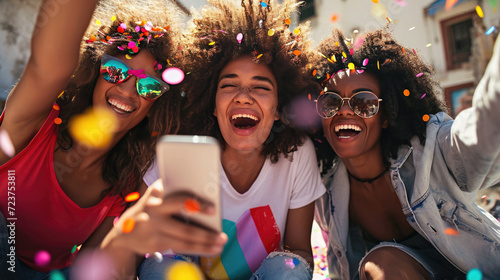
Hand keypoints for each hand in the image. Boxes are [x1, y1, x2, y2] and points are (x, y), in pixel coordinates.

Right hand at [103, 179, 226, 255]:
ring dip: (205, 240)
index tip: (213, 208)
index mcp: (157, 192)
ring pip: (184, 235)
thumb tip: (203, 189)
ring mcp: (153, 227)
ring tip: (221, 241)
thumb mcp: (158, 195)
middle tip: (221, 229)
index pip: (179, 197)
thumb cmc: (152, 208)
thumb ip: (175, 190)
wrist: (125, 230)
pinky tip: (212, 249)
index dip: (196, 202)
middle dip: (203, 225)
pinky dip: (199, 248)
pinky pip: (181, 246)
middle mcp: (154, 208)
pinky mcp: (155, 242)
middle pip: (182, 217)